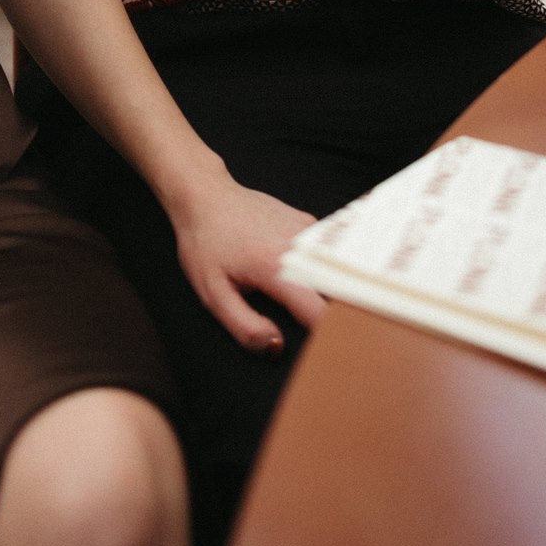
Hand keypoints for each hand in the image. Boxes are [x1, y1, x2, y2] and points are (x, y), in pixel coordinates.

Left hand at [169, 166, 325, 352]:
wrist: (206, 195)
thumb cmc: (206, 244)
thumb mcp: (213, 293)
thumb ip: (245, 327)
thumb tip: (276, 346)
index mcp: (276, 267)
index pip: (319, 313)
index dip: (326, 337)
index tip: (326, 350)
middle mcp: (299, 245)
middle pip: (339, 290)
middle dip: (339, 315)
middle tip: (325, 329)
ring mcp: (308, 228)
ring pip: (338, 270)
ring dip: (333, 290)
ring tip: (316, 301)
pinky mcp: (309, 221)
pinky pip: (328, 253)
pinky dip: (324, 268)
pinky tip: (305, 272)